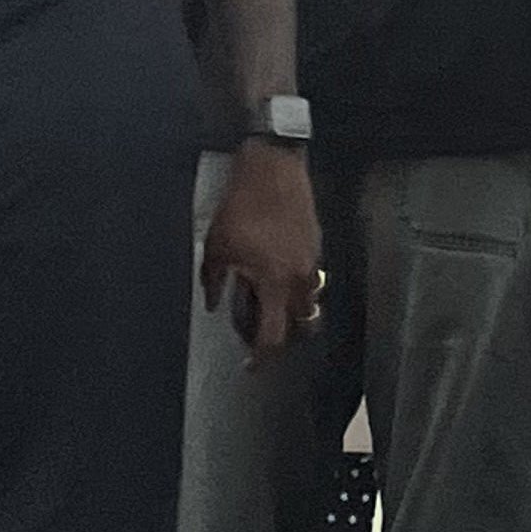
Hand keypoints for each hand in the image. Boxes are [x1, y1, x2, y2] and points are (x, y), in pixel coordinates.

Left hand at [201, 142, 321, 363]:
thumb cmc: (243, 204)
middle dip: (283, 333)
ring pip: (310, 301)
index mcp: (275, 282)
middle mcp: (300, 276)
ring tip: (269, 300)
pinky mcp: (316, 242)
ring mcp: (312, 259)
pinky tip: (275, 270)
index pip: (274, 335)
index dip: (262, 356)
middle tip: (261, 330)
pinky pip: (311, 276)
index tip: (251, 365)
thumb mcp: (217, 246)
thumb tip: (214, 303)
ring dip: (293, 309)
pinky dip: (296, 283)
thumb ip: (214, 282)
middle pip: (301, 324)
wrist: (273, 166)